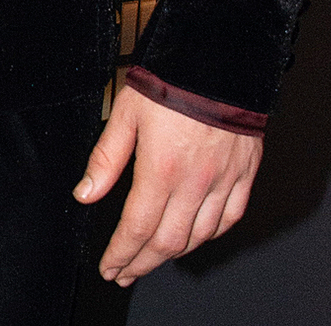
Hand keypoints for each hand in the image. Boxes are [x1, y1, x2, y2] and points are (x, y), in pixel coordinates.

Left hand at [74, 85, 261, 285]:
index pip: (137, 228)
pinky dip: (209, 234)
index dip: (121, 254)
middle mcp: (195, 183)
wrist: (218, 59)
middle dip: (142, 263)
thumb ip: (106, 158)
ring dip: (173, 253)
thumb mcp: (126, 113)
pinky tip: (194, 236)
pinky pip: (229, 219)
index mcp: (161, 169)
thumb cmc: (170, 79)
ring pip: (199, 236)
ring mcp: (223, 181)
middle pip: (167, 243)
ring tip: (153, 257)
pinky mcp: (245, 174)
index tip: (110, 267)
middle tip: (126, 272)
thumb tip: (86, 194)